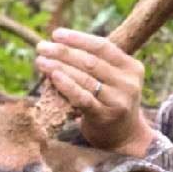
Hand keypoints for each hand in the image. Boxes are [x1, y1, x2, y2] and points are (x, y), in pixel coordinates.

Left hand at [35, 28, 155, 155]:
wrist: (125, 137)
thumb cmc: (112, 102)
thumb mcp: (113, 79)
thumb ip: (96, 63)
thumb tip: (59, 45)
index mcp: (131, 67)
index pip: (102, 46)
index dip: (78, 39)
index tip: (56, 34)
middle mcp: (128, 83)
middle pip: (91, 61)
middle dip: (63, 52)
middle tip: (42, 47)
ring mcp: (118, 100)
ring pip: (85, 78)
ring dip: (59, 67)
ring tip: (41, 61)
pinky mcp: (105, 116)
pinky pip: (83, 98)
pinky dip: (67, 86)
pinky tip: (53, 77)